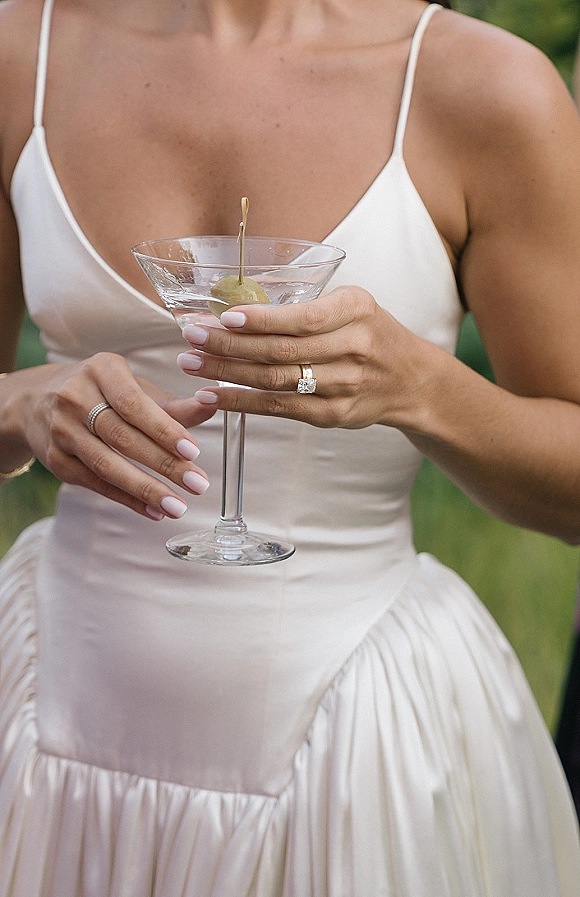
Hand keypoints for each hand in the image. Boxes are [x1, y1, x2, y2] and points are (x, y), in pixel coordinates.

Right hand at [10, 352, 215, 518]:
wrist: (35, 402)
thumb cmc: (100, 392)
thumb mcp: (132, 387)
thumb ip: (171, 404)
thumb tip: (213, 405)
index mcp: (101, 370)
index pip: (133, 403)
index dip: (163, 429)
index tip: (193, 451)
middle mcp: (75, 397)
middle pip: (122, 437)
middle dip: (164, 464)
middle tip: (198, 484)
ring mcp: (61, 431)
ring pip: (106, 465)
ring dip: (145, 489)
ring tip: (177, 506)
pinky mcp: (56, 461)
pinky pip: (96, 484)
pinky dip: (127, 499)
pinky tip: (153, 511)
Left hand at [177, 286, 431, 430]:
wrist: (411, 379)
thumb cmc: (370, 334)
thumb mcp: (352, 305)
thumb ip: (306, 306)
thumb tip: (238, 306)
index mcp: (357, 311)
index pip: (302, 319)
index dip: (261, 321)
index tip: (223, 317)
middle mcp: (354, 349)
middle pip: (281, 351)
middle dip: (229, 345)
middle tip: (191, 338)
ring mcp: (345, 386)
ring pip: (276, 381)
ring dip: (227, 374)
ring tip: (191, 364)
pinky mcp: (333, 416)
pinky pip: (280, 409)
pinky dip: (242, 403)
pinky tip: (213, 396)